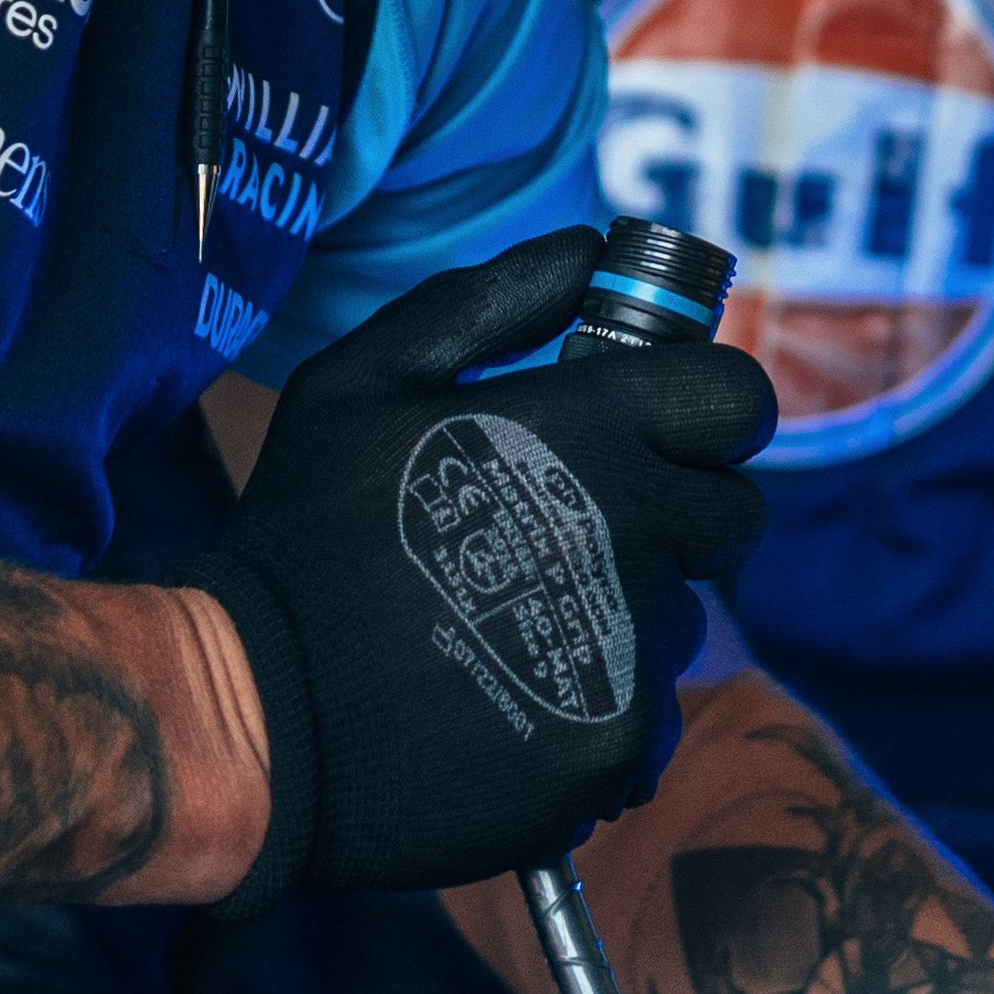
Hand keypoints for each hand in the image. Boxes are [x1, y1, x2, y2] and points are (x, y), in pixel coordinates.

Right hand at [189, 239, 769, 898]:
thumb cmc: (304, 532)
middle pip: (731, 514)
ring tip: (512, 624)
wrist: (257, 718)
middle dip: (676, 515)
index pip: (736, 400)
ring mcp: (633, 648)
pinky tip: (509, 704)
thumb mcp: (365, 378)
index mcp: (588, 430)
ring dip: (628, 617)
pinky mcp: (618, 745)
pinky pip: (648, 712)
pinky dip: (596, 709)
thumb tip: (588, 248)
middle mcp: (633, 532)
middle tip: (577, 537)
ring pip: (685, 618)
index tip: (658, 435)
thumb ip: (489, 300)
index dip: (705, 414)